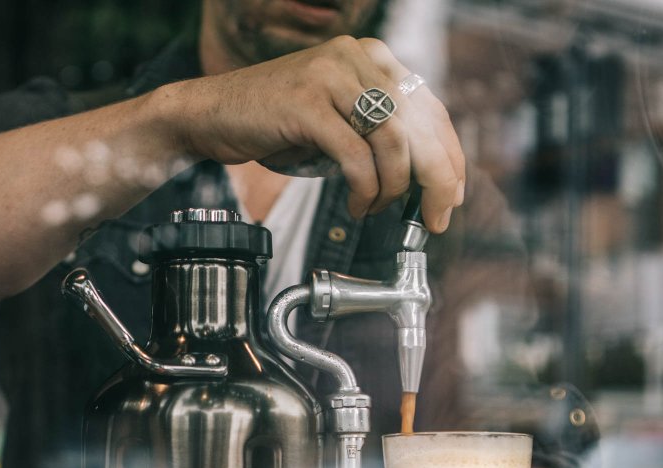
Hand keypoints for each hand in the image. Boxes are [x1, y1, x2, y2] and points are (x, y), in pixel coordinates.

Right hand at [169, 36, 464, 230]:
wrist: (211, 114)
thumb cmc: (274, 122)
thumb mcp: (338, 120)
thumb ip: (379, 134)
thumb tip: (426, 177)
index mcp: (370, 57)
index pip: (429, 107)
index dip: (448, 155)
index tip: (452, 194)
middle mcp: (356, 57)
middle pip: (419, 125)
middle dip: (435, 179)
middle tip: (435, 216)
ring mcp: (330, 77)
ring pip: (391, 141)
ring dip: (393, 188)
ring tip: (378, 208)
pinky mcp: (307, 103)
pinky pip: (355, 156)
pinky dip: (364, 188)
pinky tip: (357, 204)